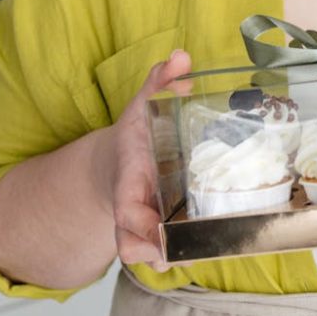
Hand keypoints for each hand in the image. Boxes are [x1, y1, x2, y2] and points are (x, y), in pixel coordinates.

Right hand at [100, 49, 191, 271]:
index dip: (139, 222)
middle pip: (131, 240)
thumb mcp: (145, 102)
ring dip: (165, 257)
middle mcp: (131, 207)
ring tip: (190, 254)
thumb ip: (161, 81)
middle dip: (154, 248)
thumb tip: (180, 57)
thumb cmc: (138, 134)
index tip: (156, 227)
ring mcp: (142, 224)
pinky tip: (192, 255)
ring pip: (143, 253)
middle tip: (182, 250)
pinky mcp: (156, 232)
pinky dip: (172, 257)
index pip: (125, 206)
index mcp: (128, 179)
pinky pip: (157, 254)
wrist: (123, 158)